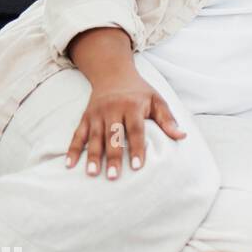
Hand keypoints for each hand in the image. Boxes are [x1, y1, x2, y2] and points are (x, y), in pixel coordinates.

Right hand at [65, 72, 183, 177]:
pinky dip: (73, 149)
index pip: (135, 130)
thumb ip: (168, 119)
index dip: (136, 148)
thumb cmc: (139, 92)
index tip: (137, 166)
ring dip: (92, 156)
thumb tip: (182, 136)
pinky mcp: (85, 117)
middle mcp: (112, 110)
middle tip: (113, 177)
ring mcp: (96, 114)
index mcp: (132, 106)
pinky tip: (69, 165)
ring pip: (94, 137)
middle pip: (112, 136)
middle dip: (112, 157)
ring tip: (92, 174)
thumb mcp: (157, 100)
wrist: (113, 74)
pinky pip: (77, 135)